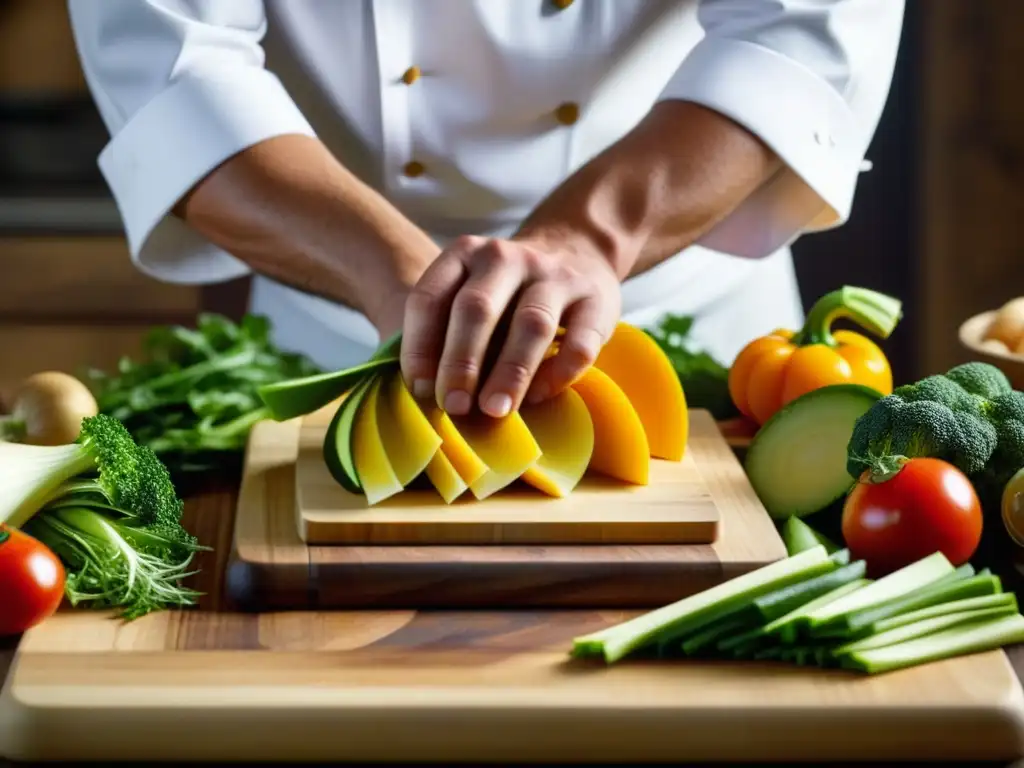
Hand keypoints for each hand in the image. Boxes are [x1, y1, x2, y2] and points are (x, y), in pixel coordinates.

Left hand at [400, 234, 621, 416]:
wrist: (578, 252)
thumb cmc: (509, 293)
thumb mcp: (471, 292)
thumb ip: (448, 332)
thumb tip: (427, 395)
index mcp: (464, 254)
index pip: (430, 298)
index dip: (420, 347)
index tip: (421, 391)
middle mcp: (506, 258)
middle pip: (476, 309)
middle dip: (461, 363)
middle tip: (453, 406)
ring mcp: (554, 275)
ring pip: (531, 324)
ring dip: (510, 373)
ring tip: (495, 410)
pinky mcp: (595, 299)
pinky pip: (579, 341)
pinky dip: (559, 373)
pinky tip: (541, 396)